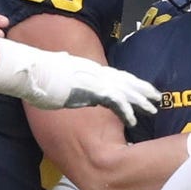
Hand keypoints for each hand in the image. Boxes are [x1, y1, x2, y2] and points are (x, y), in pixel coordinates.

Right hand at [0, 39, 160, 124]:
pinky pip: (115, 102)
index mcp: (90, 69)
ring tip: (153, 110)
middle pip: (126, 81)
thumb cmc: (40, 74)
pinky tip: (133, 120)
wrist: (33, 71)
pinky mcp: (92, 90)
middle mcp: (96, 72)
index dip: (131, 82)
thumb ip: (68, 77)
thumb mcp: (59, 75)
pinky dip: (126, 111)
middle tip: (158, 97)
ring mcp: (95, 81)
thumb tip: (67, 77)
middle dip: (143, 89)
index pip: (116, 75)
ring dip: (140, 101)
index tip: (142, 89)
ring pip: (126, 91)